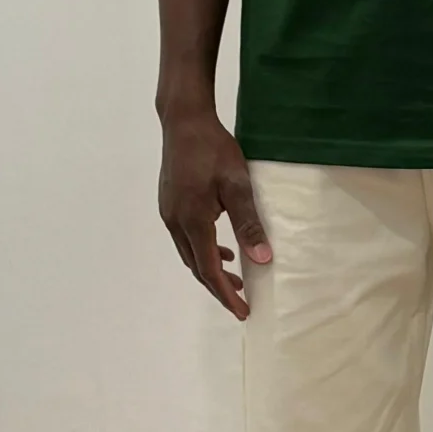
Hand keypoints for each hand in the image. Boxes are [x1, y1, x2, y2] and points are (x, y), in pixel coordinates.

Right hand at [158, 112, 271, 319]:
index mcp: (192, 221)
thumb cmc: (213, 149)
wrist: (183, 120)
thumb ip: (248, 222)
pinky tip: (221, 247)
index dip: (226, 294)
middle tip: (241, 300)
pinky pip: (186, 238)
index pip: (209, 270)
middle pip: (196, 266)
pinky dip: (203, 250)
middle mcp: (175, 222)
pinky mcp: (170, 203)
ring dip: (210, 268)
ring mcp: (169, 213)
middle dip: (218, 287)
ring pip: (189, 253)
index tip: (243, 310)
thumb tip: (262, 258)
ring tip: (234, 278)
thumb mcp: (237, 185)